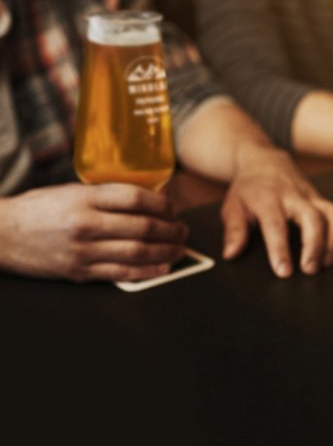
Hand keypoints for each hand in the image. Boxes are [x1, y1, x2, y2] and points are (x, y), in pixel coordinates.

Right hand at [0, 183, 188, 281]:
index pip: (135, 197)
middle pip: (141, 226)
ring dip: (165, 250)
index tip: (174, 207)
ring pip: (136, 251)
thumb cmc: (38, 208)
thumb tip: (148, 198)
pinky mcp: (78, 272)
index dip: (162, 203)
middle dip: (170, 229)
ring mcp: (82, 251)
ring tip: (180, 247)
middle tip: (183, 229)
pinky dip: (147, 271)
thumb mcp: (71, 190)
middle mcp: (85, 224)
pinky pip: (120, 274)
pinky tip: (163, 267)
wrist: (0, 234)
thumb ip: (106, 194)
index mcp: (84, 198)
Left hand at [220, 148, 332, 277]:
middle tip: (310, 270)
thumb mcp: (233, 206)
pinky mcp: (324, 199)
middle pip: (313, 218)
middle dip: (315, 245)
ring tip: (327, 264)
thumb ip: (233, 231)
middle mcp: (294, 197)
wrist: (265, 162)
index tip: (284, 271)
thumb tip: (230, 254)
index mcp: (268, 199)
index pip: (276, 225)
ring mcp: (312, 197)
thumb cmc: (249, 188)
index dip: (280, 249)